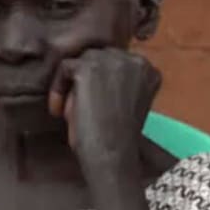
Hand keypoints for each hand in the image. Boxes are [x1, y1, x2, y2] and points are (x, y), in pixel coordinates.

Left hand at [47, 48, 161, 169]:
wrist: (113, 152)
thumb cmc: (121, 137)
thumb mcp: (131, 103)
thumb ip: (122, 85)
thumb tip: (96, 78)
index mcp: (151, 71)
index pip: (119, 63)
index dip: (103, 82)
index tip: (95, 103)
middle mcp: (136, 60)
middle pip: (101, 58)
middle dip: (88, 80)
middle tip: (80, 107)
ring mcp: (113, 60)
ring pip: (82, 61)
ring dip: (73, 84)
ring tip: (71, 110)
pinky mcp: (89, 67)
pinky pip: (65, 68)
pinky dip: (58, 89)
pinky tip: (60, 111)